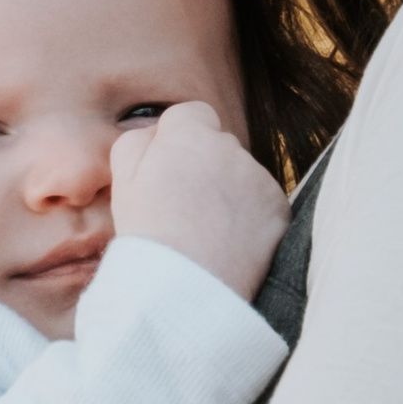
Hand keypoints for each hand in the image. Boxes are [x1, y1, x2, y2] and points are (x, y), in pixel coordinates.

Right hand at [110, 102, 289, 304]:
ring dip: (228, 191)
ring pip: (241, 174)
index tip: (169, 168)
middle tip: (183, 207)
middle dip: (204, 166)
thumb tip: (155, 132)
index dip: (177, 139)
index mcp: (189, 136)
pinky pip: (262, 203)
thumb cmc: (148, 236)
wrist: (187, 289)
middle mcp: (231, 148)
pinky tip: (228, 243)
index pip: (190, 113)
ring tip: (205, 231)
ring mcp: (259, 177)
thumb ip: (135, 143)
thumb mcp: (122, 182)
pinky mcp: (280, 208)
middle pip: (217, 145)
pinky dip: (249, 218)